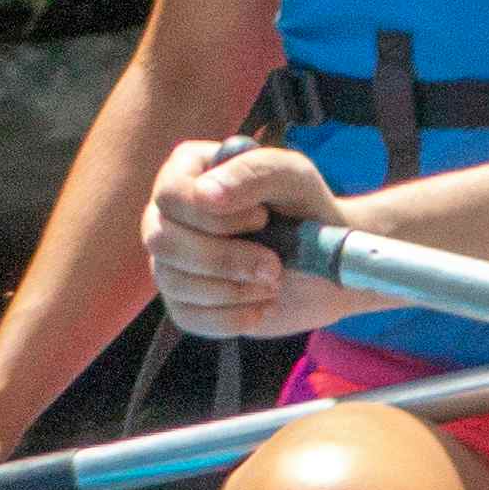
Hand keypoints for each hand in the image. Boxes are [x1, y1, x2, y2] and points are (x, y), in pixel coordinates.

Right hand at [149, 139, 354, 336]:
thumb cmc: (306, 208)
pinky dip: (231, 318)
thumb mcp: (294, 177)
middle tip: (274, 266)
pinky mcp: (183, 300)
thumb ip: (253, 173)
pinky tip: (261, 306)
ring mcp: (171, 259)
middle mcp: (168, 213)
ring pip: (171, 282)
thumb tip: (204, 195)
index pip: (170, 196)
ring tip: (273, 283)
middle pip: (161, 241)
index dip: (214, 217)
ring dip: (233, 290)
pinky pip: (186, 316)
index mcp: (187, 171)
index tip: (262, 219)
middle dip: (223, 260)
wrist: (326, 262)